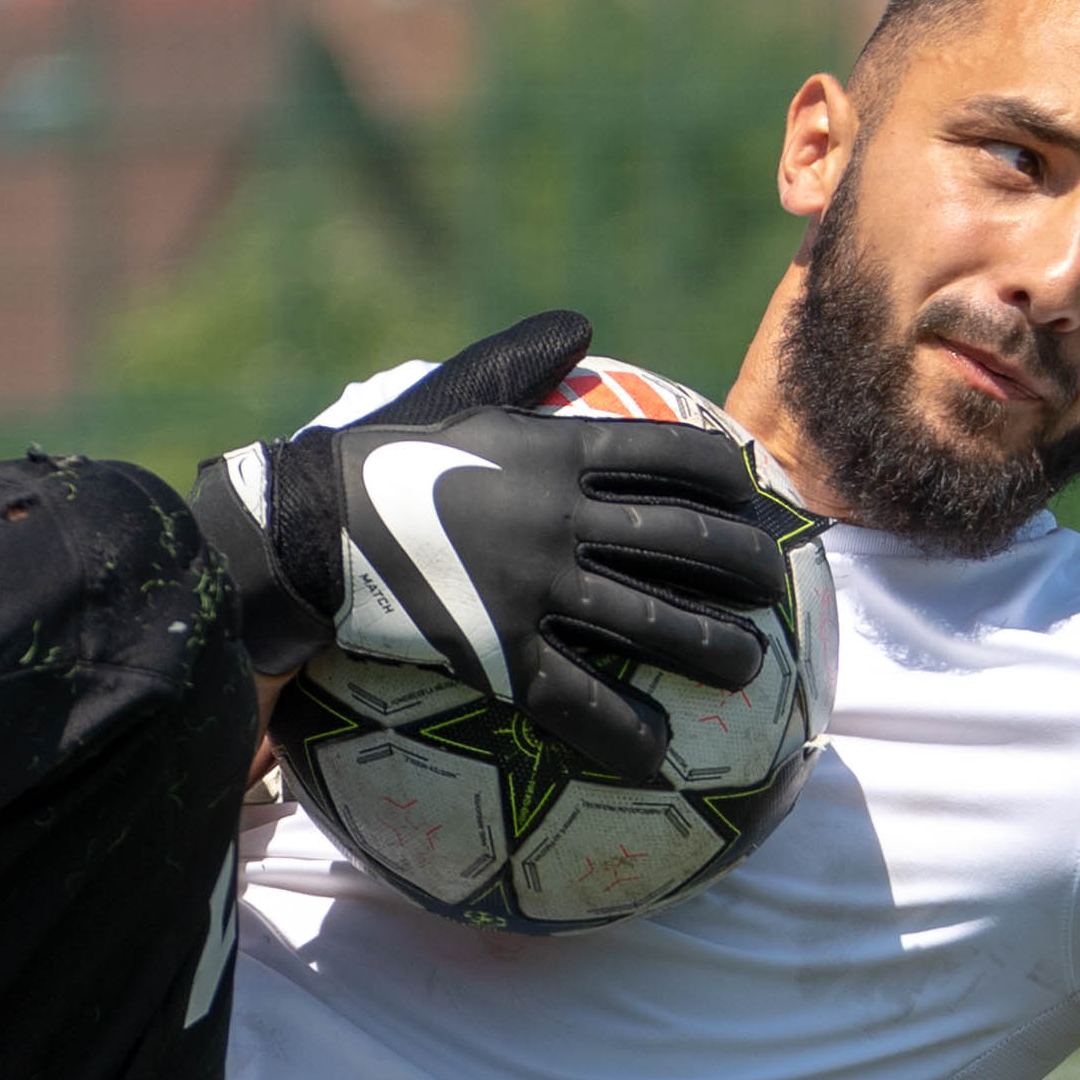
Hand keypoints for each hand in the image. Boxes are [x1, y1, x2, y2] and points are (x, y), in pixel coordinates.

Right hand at [194, 313, 791, 784]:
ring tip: (749, 671)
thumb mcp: (453, 394)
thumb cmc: (374, 459)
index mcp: (555, 450)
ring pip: (652, 624)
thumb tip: (579, 323)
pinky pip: (580, 702)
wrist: (304, 530)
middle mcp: (560, 517)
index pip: (672, 457)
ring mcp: (533, 587)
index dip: (731, 481)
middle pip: (685, 541)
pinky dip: (626, 732)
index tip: (757, 499)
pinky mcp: (499, 651)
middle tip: (776, 588)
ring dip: (714, 650)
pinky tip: (658, 755)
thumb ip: (520, 362)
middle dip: (747, 567)